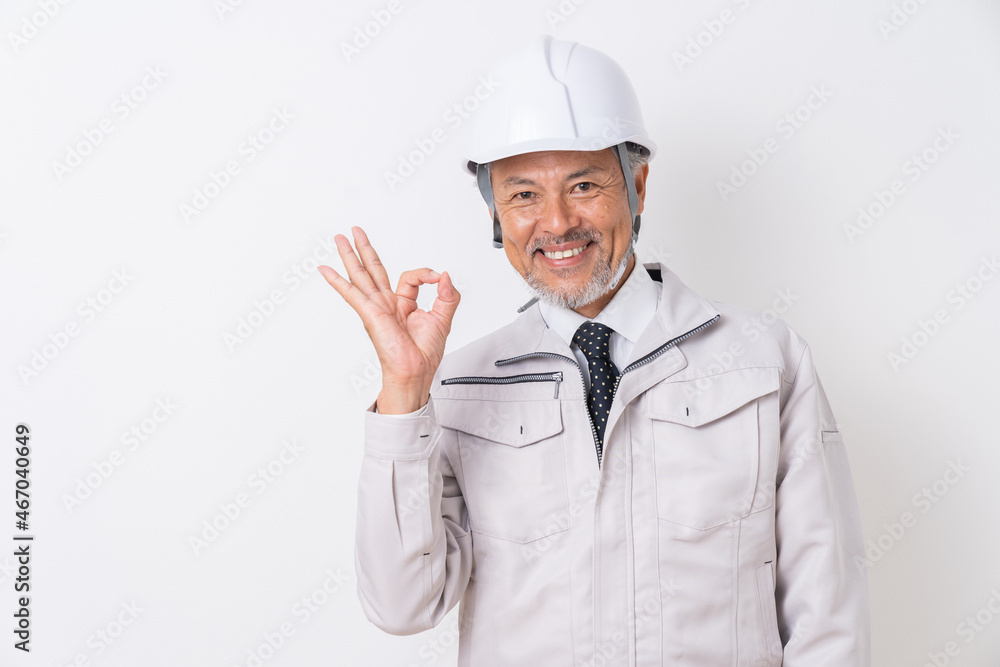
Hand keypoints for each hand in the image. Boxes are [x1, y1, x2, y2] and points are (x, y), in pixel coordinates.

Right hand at [318, 226, 459, 413]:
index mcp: (402, 305)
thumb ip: (448, 295)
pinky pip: (351, 294)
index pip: (409, 277)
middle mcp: (386, 305)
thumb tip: (444, 275)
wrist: (415, 372)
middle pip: (372, 269)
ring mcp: (376, 308)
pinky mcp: (370, 314)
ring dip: (349, 256)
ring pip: (360, 275)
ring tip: (339, 239)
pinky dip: (337, 282)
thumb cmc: (424, 354)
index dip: (425, 274)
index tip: (437, 278)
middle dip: (364, 249)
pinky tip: (325, 270)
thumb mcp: (444, 318)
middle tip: (354, 231)